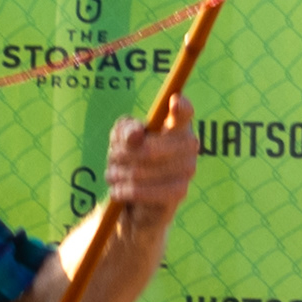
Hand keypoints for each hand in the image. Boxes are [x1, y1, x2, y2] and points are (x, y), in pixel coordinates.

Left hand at [101, 99, 196, 216]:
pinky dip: (126, 191)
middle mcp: (189, 145)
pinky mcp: (180, 192)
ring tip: (112, 175)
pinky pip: (147, 191)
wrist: (136, 200)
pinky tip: (117, 190)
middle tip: (111, 158)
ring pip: (142, 170)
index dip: (180, 106)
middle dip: (121, 155)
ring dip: (119, 173)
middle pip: (149, 148)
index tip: (172, 101)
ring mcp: (188, 169)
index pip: (184, 112)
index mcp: (177, 125)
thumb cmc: (130, 159)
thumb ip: (126, 129)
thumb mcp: (121, 137)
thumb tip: (136, 136)